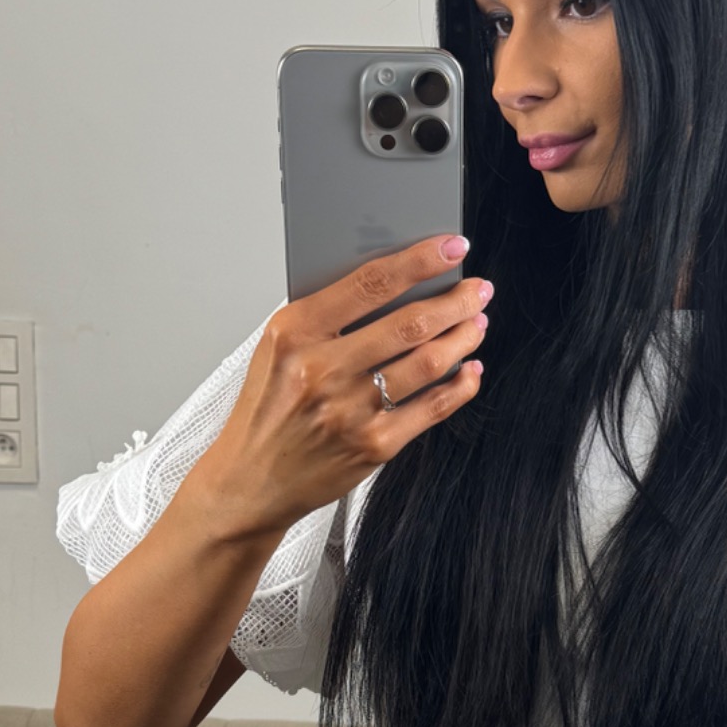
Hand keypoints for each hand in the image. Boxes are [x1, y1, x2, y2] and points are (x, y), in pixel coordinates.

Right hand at [188, 233, 492, 541]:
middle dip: (455, 300)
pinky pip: (432, 408)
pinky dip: (460, 385)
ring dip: (462, 337)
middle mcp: (323, 370)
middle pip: (410, 324)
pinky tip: (469, 369)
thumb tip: (397, 282)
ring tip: (476, 323)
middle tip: (476, 289)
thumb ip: (328, 316)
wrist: (250, 479)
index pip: (370, 283)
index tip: (450, 247)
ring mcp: (350, 410)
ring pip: (428, 363)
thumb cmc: (268, 409)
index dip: (419, 261)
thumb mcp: (277, 349)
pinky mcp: (373, 446)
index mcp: (295, 333)